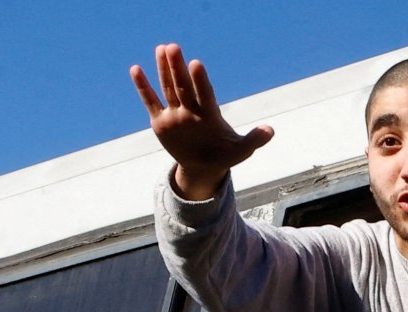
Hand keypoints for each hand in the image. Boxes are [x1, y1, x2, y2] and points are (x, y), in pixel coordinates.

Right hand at [130, 43, 273, 199]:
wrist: (204, 166)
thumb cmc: (224, 155)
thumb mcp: (241, 151)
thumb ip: (254, 140)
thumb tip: (271, 131)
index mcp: (210, 114)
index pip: (204, 94)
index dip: (200, 80)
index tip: (197, 64)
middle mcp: (192, 109)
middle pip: (184, 86)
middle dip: (178, 68)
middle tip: (173, 47)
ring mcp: (176, 114)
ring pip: (168, 88)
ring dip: (164, 70)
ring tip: (162, 48)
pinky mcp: (161, 121)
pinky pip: (151, 102)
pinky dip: (143, 87)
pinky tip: (136, 69)